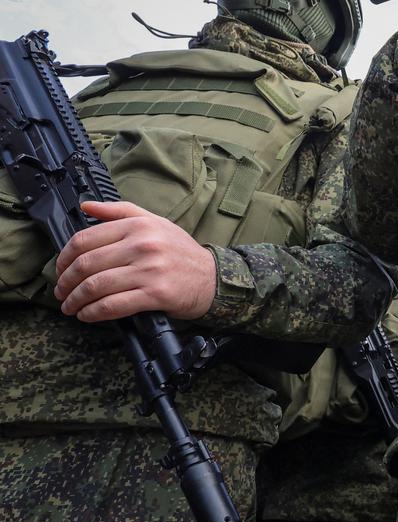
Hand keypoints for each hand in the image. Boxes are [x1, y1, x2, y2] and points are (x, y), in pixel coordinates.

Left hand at [53, 200, 216, 322]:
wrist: (212, 278)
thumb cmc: (181, 252)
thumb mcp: (156, 222)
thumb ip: (120, 212)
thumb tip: (87, 206)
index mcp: (139, 226)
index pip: (86, 239)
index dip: (65, 258)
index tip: (61, 269)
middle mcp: (144, 245)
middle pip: (87, 264)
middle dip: (66, 282)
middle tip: (61, 292)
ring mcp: (150, 270)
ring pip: (96, 286)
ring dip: (76, 300)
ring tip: (70, 306)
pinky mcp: (156, 294)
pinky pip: (114, 305)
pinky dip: (94, 312)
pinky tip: (87, 314)